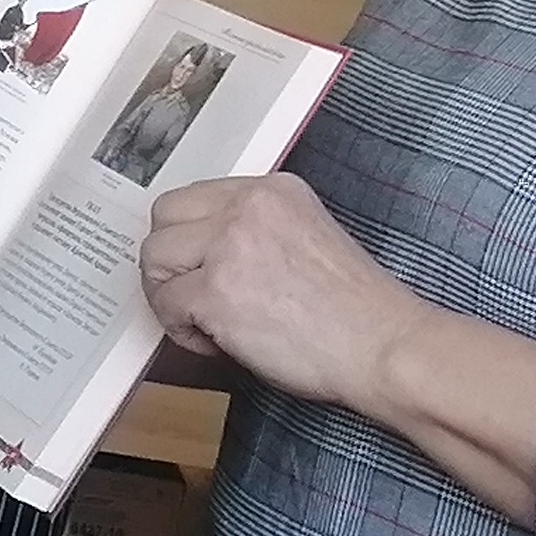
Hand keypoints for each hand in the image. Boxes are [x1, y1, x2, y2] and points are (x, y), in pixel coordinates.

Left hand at [139, 174, 424, 409]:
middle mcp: (248, 206)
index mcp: (273, 189)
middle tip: (194, 296)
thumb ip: (256, 229)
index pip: (193, 198)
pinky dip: (181, 329)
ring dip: (169, 294)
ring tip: (206, 321)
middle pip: (163, 218)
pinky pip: (165, 304)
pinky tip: (216, 341)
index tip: (204, 269)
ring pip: (154, 258)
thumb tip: (201, 252)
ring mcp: (229, 245)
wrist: (381, 346)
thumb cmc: (353, 310)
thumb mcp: (307, 236)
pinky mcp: (216, 291)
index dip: (190, 240)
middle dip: (169, 261)